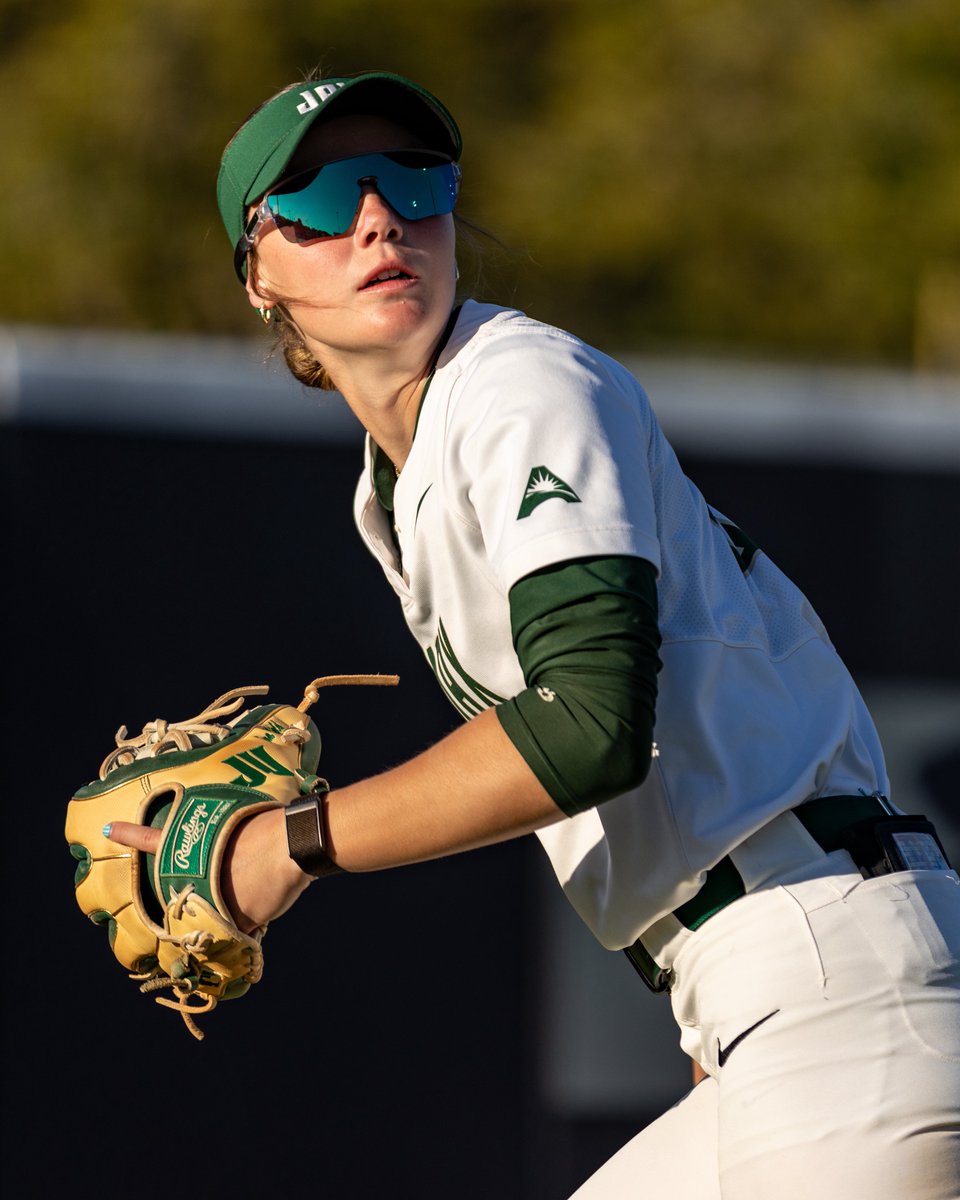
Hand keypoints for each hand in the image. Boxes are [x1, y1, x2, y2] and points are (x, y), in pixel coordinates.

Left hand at [106, 809, 313, 933]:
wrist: (292, 844)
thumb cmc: (272, 829)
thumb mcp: (241, 829)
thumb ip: (226, 850)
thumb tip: (235, 869)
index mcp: (196, 845)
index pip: (155, 838)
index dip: (131, 833)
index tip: (107, 827)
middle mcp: (196, 876)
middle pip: (191, 894)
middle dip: (211, 893)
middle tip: (240, 874)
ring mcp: (212, 899)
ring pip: (218, 913)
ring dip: (240, 904)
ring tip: (262, 881)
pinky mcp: (234, 920)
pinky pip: (240, 927)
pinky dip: (255, 918)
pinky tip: (269, 898)